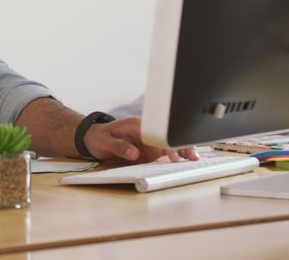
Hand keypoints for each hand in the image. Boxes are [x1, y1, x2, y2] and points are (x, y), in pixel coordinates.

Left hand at [83, 117, 198, 162]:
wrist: (94, 140)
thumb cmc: (99, 138)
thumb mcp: (105, 142)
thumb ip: (119, 147)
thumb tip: (135, 154)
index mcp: (137, 126)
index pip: (156, 131)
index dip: (166, 140)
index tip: (174, 149)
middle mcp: (146, 133)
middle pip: (167, 137)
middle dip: (180, 144)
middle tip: (192, 155)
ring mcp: (149, 142)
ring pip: (169, 145)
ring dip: (181, 151)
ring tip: (194, 159)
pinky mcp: (149, 151)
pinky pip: (164, 154)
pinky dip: (175, 157)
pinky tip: (184, 162)